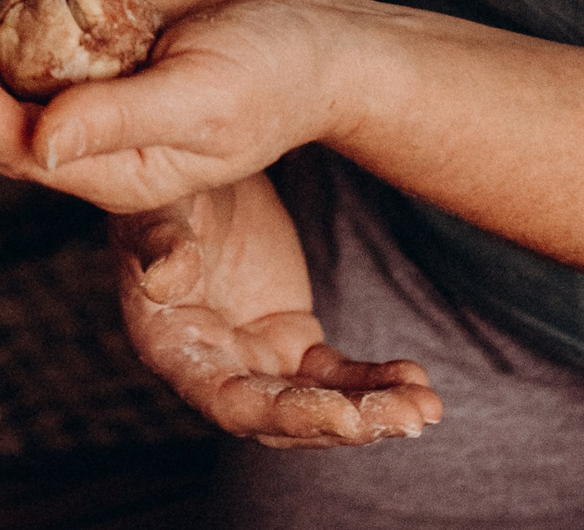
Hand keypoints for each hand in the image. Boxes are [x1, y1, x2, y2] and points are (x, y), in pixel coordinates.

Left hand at [0, 0, 361, 212]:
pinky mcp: (74, 52)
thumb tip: (39, 147)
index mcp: (103, 170)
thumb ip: (121, 122)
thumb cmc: (273, 76)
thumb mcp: (207, 101)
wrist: (307, 40)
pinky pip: (2, 39)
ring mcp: (71, 95)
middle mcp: (76, 140)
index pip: (4, 137)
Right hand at [115, 173, 437, 446]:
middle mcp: (213, 367)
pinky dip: (375, 381)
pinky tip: (416, 379)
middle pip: (283, 418)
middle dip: (348, 422)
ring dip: (373, 411)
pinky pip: (336, 374)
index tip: (347, 416)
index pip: (229, 404)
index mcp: (172, 349)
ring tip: (427, 405)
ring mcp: (255, 358)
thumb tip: (162, 281)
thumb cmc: (161, 189)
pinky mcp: (290, 339)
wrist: (197, 162)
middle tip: (410, 416)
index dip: (287, 418)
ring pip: (317, 404)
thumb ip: (160, 245)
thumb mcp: (156, 208)